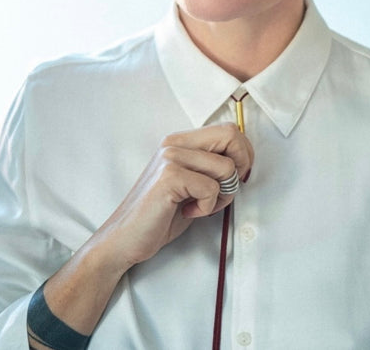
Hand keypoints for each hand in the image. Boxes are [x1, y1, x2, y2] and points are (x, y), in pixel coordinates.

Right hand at [93, 123, 253, 270]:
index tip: (236, 178)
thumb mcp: (191, 183)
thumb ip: (211, 166)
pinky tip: (188, 211)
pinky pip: (212, 188)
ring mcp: (171, 157)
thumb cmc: (161, 214)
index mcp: (180, 141)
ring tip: (201, 206)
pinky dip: (207, 207)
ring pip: (226, 167)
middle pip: (230, 135)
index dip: (243, 153)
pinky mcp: (170, 176)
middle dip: (241, 166)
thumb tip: (244, 159)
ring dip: (223, 195)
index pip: (228, 129)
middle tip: (225, 190)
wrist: (124, 239)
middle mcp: (175, 143)